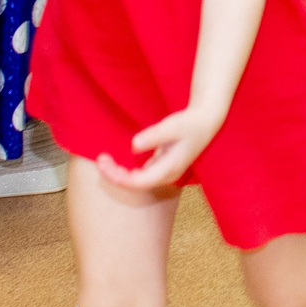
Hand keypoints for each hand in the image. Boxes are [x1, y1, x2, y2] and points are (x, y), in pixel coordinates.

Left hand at [97, 104, 225, 191]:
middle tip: (99, 159)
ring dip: (118, 173)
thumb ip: (153, 136)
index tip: (103, 163)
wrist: (206, 121)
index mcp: (169, 169)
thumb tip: (133, 145)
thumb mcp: (172, 126)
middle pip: (135, 184)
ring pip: (136, 181)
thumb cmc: (189, 123)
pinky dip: (126, 171)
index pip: (138, 181)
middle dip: (115, 175)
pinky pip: (139, 176)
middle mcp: (166, 176)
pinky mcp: (161, 167)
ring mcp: (164, 173)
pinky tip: (115, 163)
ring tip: (103, 160)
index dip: (118, 176)